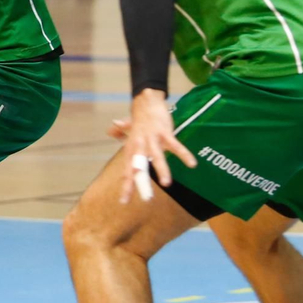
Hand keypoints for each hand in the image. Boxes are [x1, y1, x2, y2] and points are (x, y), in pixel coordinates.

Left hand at [109, 89, 196, 204]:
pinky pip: (174, 145)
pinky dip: (183, 154)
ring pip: (156, 156)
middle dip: (141, 183)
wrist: (146, 100)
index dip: (126, 187)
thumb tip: (111, 130)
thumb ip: (120, 131)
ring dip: (162, 169)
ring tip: (168, 184)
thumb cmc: (139, 118)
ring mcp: (151, 138)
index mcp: (131, 149)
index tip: (124, 202)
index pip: (127, 171)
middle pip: (138, 167)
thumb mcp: (128, 128)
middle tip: (146, 200)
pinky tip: (192, 164)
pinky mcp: (163, 132)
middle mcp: (138, 145)